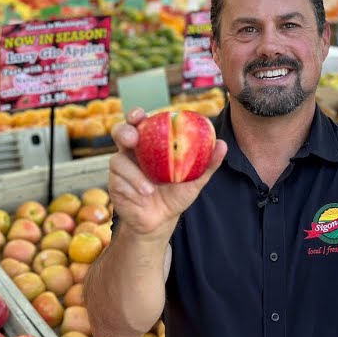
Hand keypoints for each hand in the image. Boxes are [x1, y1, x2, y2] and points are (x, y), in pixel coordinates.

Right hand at [108, 108, 227, 241]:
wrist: (161, 221)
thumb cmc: (176, 194)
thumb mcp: (194, 180)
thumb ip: (207, 163)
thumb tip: (222, 144)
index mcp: (150, 143)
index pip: (141, 123)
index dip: (136, 115)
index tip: (140, 115)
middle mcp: (133, 152)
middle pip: (119, 132)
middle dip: (123, 132)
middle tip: (132, 139)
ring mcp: (122, 168)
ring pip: (118, 160)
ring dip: (133, 174)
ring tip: (149, 190)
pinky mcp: (115, 184)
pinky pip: (118, 181)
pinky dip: (132, 188)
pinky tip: (143, 196)